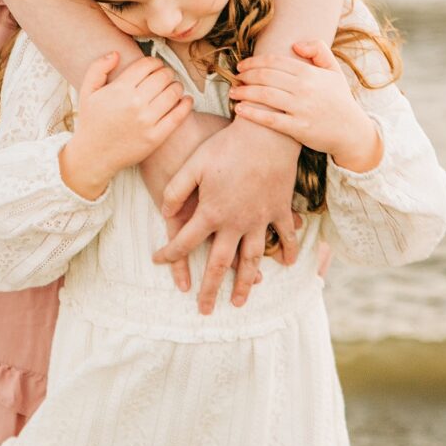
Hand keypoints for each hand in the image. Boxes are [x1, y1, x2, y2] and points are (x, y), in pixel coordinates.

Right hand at [63, 52, 192, 194]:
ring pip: (173, 92)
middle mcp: (135, 103)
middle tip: (165, 76)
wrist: (93, 155)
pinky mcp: (156, 137)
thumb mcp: (87, 91)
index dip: (154, 62)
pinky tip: (186, 99)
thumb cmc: (91, 121)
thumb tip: (116, 53)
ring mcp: (147, 121)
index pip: (147, 65)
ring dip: (177, 86)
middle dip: (166, 72)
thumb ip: (98, 68)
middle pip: (163, 76)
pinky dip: (186, 104)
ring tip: (173, 87)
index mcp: (119, 89)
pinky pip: (178, 115)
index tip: (155, 65)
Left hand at [153, 116, 301, 314]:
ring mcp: (260, 219)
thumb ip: (175, 191)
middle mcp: (235, 223)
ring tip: (241, 301)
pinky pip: (284, 236)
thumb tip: (164, 212)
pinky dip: (288, 251)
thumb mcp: (193, 165)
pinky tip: (287, 264)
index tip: (158, 261)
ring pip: (252, 259)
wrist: (266, 134)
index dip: (169, 254)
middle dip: (210, 289)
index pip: (184, 242)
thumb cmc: (226, 145)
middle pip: (220, 264)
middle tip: (205, 310)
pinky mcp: (279, 209)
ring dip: (247, 283)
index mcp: (211, 213)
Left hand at [230, 39, 380, 168]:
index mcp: (310, 73)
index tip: (242, 65)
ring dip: (244, 92)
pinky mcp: (299, 129)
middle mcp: (305, 89)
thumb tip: (295, 45)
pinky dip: (252, 113)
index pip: (274, 62)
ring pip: (264, 96)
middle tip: (235, 77)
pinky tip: (240, 109)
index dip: (254, 62)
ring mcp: (302, 109)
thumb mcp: (334, 70)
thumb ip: (318, 50)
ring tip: (233, 92)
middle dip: (246, 76)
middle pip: (266, 76)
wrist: (352, 132)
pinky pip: (270, 119)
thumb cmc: (339, 100)